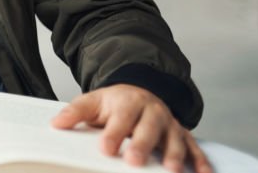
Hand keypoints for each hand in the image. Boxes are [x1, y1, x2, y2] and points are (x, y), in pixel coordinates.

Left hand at [51, 84, 211, 172]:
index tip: (105, 149)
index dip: (113, 134)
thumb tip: (56, 123)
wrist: (139, 92)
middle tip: (134, 161)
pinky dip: (201, 161)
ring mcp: (170, 123)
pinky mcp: (183, 135)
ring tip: (171, 171)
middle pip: (149, 128)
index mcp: (128, 102)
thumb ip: (76, 112)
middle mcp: (152, 111)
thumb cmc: (114, 103)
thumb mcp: (93, 101)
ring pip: (175, 139)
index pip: (121, 118)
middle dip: (143, 145)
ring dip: (175, 155)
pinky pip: (195, 148)